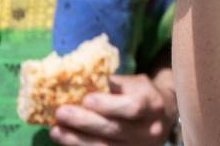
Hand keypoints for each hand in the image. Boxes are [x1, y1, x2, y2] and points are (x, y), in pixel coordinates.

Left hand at [49, 74, 174, 145]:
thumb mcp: (135, 82)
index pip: (132, 107)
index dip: (108, 105)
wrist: (163, 116)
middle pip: (114, 129)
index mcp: (153, 105)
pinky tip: (66, 141)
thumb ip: (114, 83)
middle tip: (61, 112)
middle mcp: (149, 130)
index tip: (86, 99)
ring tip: (56, 130)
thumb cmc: (142, 94)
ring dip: (77, 140)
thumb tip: (82, 80)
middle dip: (85, 122)